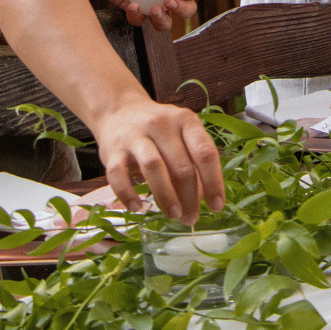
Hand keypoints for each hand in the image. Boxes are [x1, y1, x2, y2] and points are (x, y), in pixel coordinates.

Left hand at [82, 0, 204, 29]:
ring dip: (162, 21)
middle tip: (168, 2)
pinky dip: (137, 17)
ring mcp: (151, 1)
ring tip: (154, 11)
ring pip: (165, 21)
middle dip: (182, 9)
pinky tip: (132, 6)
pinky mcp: (133, 8)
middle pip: (185, 8)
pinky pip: (139, 20)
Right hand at [90, 95, 224, 224]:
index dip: (213, 182)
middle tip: (191, 218)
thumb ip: (193, 163)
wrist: (120, 111)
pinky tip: (137, 208)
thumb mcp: (181, 136)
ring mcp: (135, 135)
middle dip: (190, 198)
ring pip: (154, 167)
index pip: (205, 152)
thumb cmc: (159, 131)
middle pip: (181, 166)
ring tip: (173, 215)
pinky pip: (118, 175)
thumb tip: (202, 200)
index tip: (217, 206)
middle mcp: (162, 124)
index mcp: (185, 120)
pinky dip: (128, 194)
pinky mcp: (113, 150)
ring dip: (166, 196)